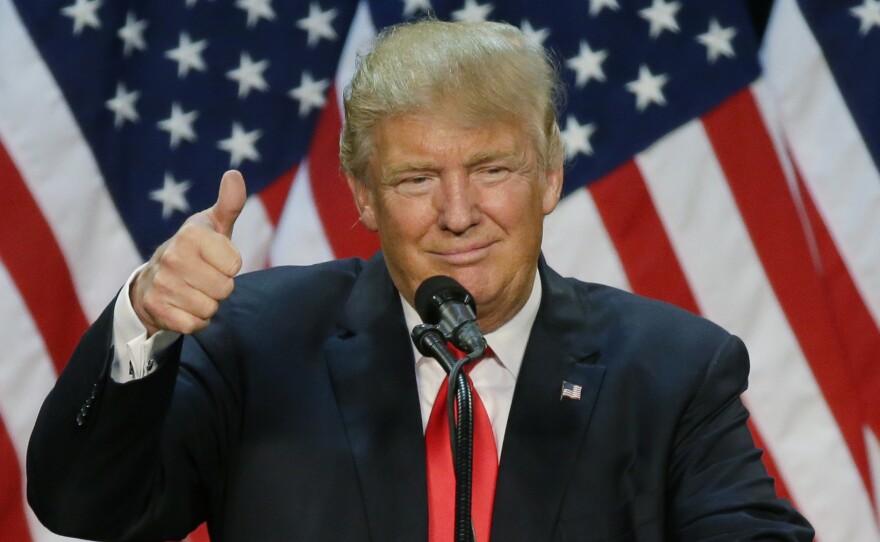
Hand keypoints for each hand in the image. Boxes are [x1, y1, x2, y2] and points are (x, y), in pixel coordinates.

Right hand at [131, 170, 246, 335]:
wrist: (153, 280)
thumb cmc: (195, 249)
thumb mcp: (213, 225)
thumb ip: (230, 203)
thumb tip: (234, 174)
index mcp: (190, 234)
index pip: (235, 265)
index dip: (230, 265)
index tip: (214, 259)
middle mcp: (173, 256)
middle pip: (225, 289)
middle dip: (220, 287)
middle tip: (203, 277)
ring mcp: (161, 284)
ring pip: (210, 309)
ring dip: (207, 304)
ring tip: (193, 290)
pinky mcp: (155, 309)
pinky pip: (194, 325)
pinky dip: (195, 321)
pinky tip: (183, 306)